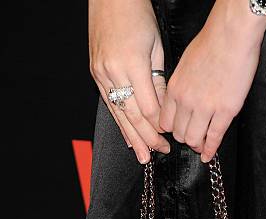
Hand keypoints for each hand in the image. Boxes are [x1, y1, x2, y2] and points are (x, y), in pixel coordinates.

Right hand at [89, 0, 169, 162]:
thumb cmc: (136, 15)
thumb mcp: (156, 47)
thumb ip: (159, 81)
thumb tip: (164, 109)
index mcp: (132, 64)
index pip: (148, 106)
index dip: (159, 125)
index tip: (169, 136)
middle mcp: (113, 72)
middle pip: (133, 115)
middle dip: (147, 137)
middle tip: (158, 152)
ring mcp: (101, 74)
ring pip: (119, 114)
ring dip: (132, 138)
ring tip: (142, 155)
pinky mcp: (96, 74)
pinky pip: (109, 105)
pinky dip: (119, 123)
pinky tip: (127, 137)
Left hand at [159, 0, 265, 161]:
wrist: (232, 34)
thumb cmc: (211, 42)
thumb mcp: (185, 64)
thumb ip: (181, 85)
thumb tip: (181, 99)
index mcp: (174, 89)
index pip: (165, 122)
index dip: (171, 129)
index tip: (177, 131)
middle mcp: (186, 101)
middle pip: (178, 133)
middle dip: (184, 138)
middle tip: (192, 139)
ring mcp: (205, 108)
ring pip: (193, 139)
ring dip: (197, 145)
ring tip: (201, 146)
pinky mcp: (225, 111)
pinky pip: (214, 138)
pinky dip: (210, 150)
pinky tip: (209, 155)